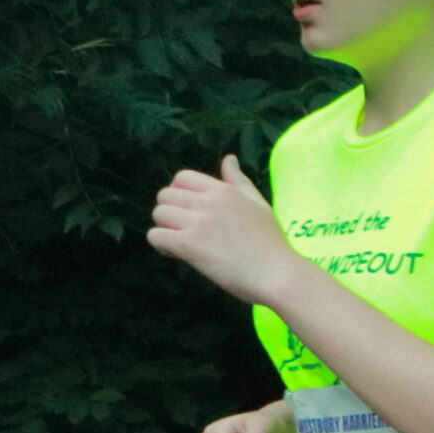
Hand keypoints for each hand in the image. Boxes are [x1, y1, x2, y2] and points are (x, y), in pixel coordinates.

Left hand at [148, 154, 298, 304]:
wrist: (277, 273)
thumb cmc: (272, 243)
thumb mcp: (259, 204)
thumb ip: (239, 182)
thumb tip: (229, 159)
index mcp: (223, 190)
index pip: (183, 177)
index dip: (180, 193)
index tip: (191, 211)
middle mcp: (207, 201)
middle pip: (166, 195)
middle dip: (170, 211)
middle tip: (185, 229)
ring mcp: (196, 222)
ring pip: (159, 214)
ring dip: (165, 228)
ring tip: (181, 243)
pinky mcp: (188, 244)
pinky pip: (156, 236)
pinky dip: (161, 245)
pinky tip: (177, 254)